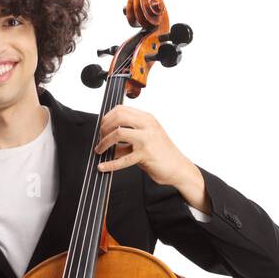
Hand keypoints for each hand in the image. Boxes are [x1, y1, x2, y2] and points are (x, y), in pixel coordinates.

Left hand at [94, 104, 209, 212]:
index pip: (121, 109)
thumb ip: (129, 136)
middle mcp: (147, 125)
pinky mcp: (145, 154)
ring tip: (100, 151)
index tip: (102, 129)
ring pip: (118, 133)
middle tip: (100, 138)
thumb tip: (108, 141)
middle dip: (104, 128)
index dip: (107, 118)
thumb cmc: (162, 154)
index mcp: (147, 118)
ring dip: (104, 143)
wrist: (178, 168)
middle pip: (118, 116)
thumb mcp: (146, 138)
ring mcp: (147, 139)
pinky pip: (122, 159)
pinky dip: (110, 164)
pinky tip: (102, 167)